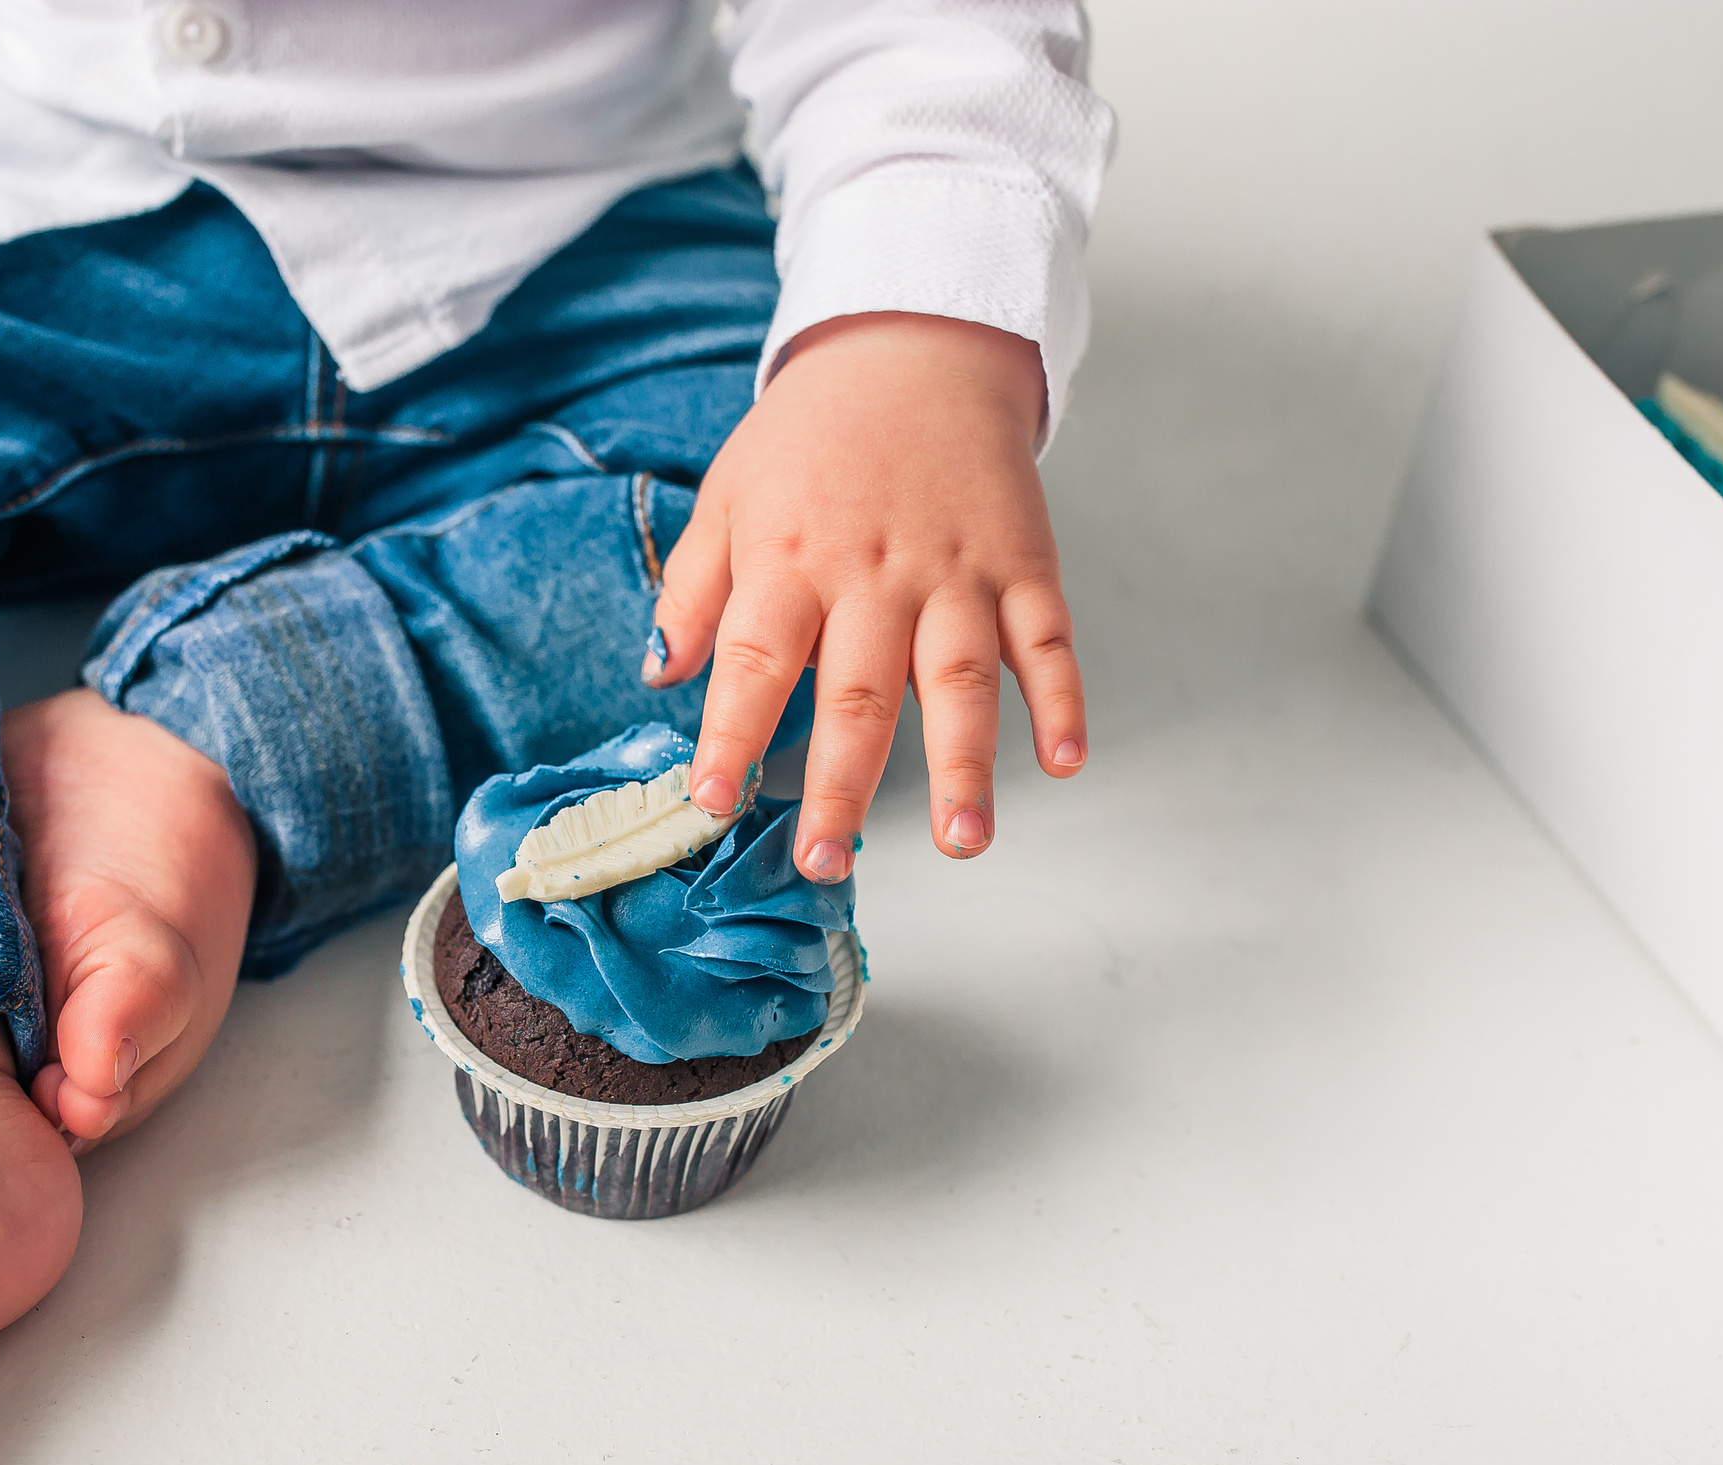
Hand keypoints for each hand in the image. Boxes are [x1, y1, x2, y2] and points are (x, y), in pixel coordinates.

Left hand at [644, 311, 1085, 878]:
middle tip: (826, 860)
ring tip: (963, 842)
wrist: (914, 345)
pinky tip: (1064, 762)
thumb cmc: (812, 435)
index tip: (714, 802)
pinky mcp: (1024, 563)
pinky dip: (1062, 700)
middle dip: (841, 784)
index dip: (732, 734)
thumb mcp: (729, 494)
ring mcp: (958, 572)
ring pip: (962, 682)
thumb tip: (659, 676)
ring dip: (965, 767)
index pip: (755, 660)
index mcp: (790, 558)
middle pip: (859, 693)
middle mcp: (875, 573)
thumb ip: (694, 591)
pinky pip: (1047, 640)